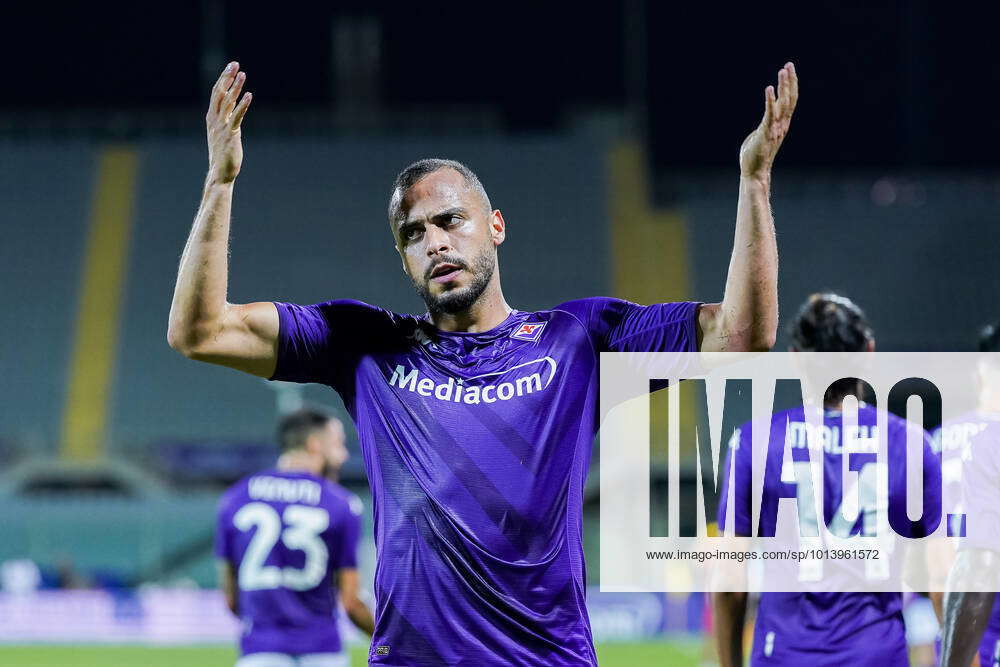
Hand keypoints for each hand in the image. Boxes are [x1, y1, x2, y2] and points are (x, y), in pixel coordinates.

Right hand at [206, 62, 251, 184]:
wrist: (220, 173)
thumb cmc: (223, 154)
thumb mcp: (223, 132)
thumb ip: (227, 118)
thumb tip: (234, 105)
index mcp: (211, 118)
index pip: (216, 93)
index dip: (223, 79)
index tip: (231, 67)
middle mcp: (214, 120)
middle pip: (219, 93)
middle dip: (227, 77)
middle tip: (234, 64)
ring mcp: (221, 127)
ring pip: (227, 102)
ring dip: (235, 87)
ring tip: (242, 74)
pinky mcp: (230, 135)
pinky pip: (236, 117)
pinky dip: (242, 105)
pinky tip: (249, 95)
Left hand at [739, 62, 797, 178]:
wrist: (754, 172)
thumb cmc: (755, 156)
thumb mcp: (761, 136)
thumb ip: (764, 127)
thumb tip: (762, 125)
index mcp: (782, 124)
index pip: (790, 101)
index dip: (791, 85)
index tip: (789, 70)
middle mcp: (782, 124)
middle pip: (790, 98)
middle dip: (790, 81)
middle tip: (789, 64)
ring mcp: (775, 128)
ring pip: (784, 103)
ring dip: (784, 86)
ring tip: (782, 70)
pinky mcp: (766, 132)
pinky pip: (769, 113)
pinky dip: (770, 100)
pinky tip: (769, 88)